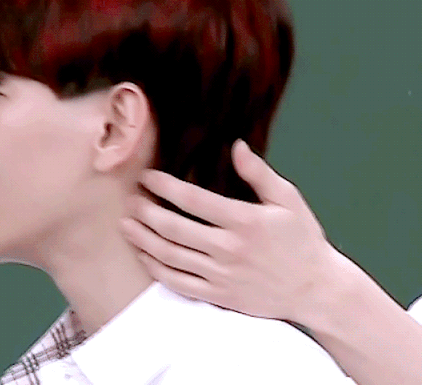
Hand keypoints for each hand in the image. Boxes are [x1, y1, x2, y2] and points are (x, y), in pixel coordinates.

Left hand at [120, 139, 338, 323]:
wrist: (315, 289)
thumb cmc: (302, 239)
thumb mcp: (288, 200)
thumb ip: (259, 173)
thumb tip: (236, 146)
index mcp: (244, 221)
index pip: (193, 199)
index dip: (165, 186)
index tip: (148, 177)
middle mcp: (228, 249)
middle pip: (175, 229)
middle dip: (147, 212)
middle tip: (131, 200)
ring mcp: (221, 275)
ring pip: (171, 257)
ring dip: (144, 240)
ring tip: (126, 225)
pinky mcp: (219, 295)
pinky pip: (179, 283)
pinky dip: (157, 269)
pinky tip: (145, 256)